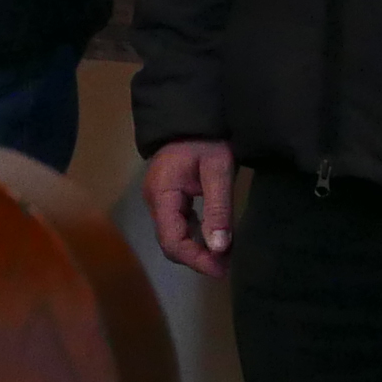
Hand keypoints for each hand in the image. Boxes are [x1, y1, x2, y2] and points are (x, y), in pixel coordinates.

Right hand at [142, 139, 237, 279]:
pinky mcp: (170, 195)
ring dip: (198, 248)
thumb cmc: (207, 138)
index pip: (172, 240)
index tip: (220, 269)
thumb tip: (219, 249)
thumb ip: (218, 208)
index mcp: (162, 194)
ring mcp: (160, 198)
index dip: (195, 260)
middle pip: (171, 242)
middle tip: (226, 266)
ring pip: (175, 235)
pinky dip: (197, 235)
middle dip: (197, 258)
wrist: (195, 112)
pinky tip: (216, 238)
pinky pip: (180, 223)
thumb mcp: (218, 170)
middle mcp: (155, 200)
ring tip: (225, 257)